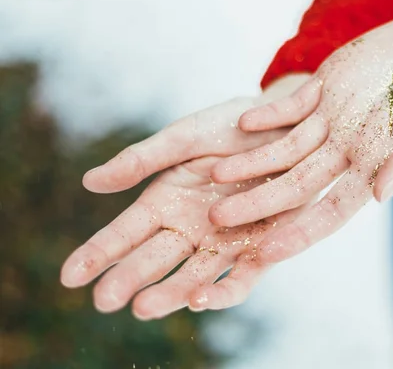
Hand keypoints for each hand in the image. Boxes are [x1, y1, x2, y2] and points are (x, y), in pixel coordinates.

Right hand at [62, 75, 310, 317]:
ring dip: (170, 293)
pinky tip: (201, 298)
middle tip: (105, 300)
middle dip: (129, 280)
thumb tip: (89, 182)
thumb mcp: (184, 138)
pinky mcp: (261, 248)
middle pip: (154, 261)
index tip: (67, 277)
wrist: (287, 124)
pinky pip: (241, 278)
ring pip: (192, 276)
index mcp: (165, 202)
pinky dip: (222, 292)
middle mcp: (190, 229)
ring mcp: (224, 242)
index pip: (123, 234)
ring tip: (145, 306)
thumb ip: (142, 160)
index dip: (97, 255)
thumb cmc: (230, 126)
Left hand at [208, 4, 392, 261]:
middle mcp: (347, 150)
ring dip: (251, 161)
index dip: (297, 233)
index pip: (329, 211)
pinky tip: (243, 122)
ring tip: (215, 171)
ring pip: (284, 149)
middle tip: (218, 218)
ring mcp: (333, 120)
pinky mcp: (327, 88)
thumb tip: (380, 196)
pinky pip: (292, 105)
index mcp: (375, 168)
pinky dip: (269, 114)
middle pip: (294, 185)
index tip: (263, 253)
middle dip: (257, 202)